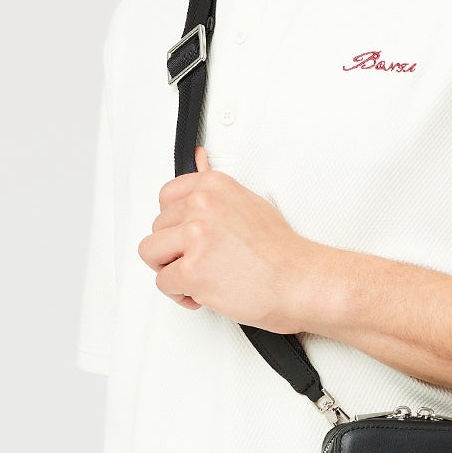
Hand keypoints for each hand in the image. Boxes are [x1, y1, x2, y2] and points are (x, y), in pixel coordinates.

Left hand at [141, 146, 326, 331]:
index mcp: (213, 187)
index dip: (174, 223)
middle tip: (204, 261)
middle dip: (175, 250)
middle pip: (157, 228)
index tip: (188, 234)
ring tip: (200, 276)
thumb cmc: (281, 252)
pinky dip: (181, 294)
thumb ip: (216, 190)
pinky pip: (163, 283)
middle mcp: (202, 206)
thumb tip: (199, 158)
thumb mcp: (248, 203)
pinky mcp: (192, 269)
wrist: (300, 281)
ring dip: (172, 270)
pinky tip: (205, 292)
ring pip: (152, 254)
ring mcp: (195, 237)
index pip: (166, 197)